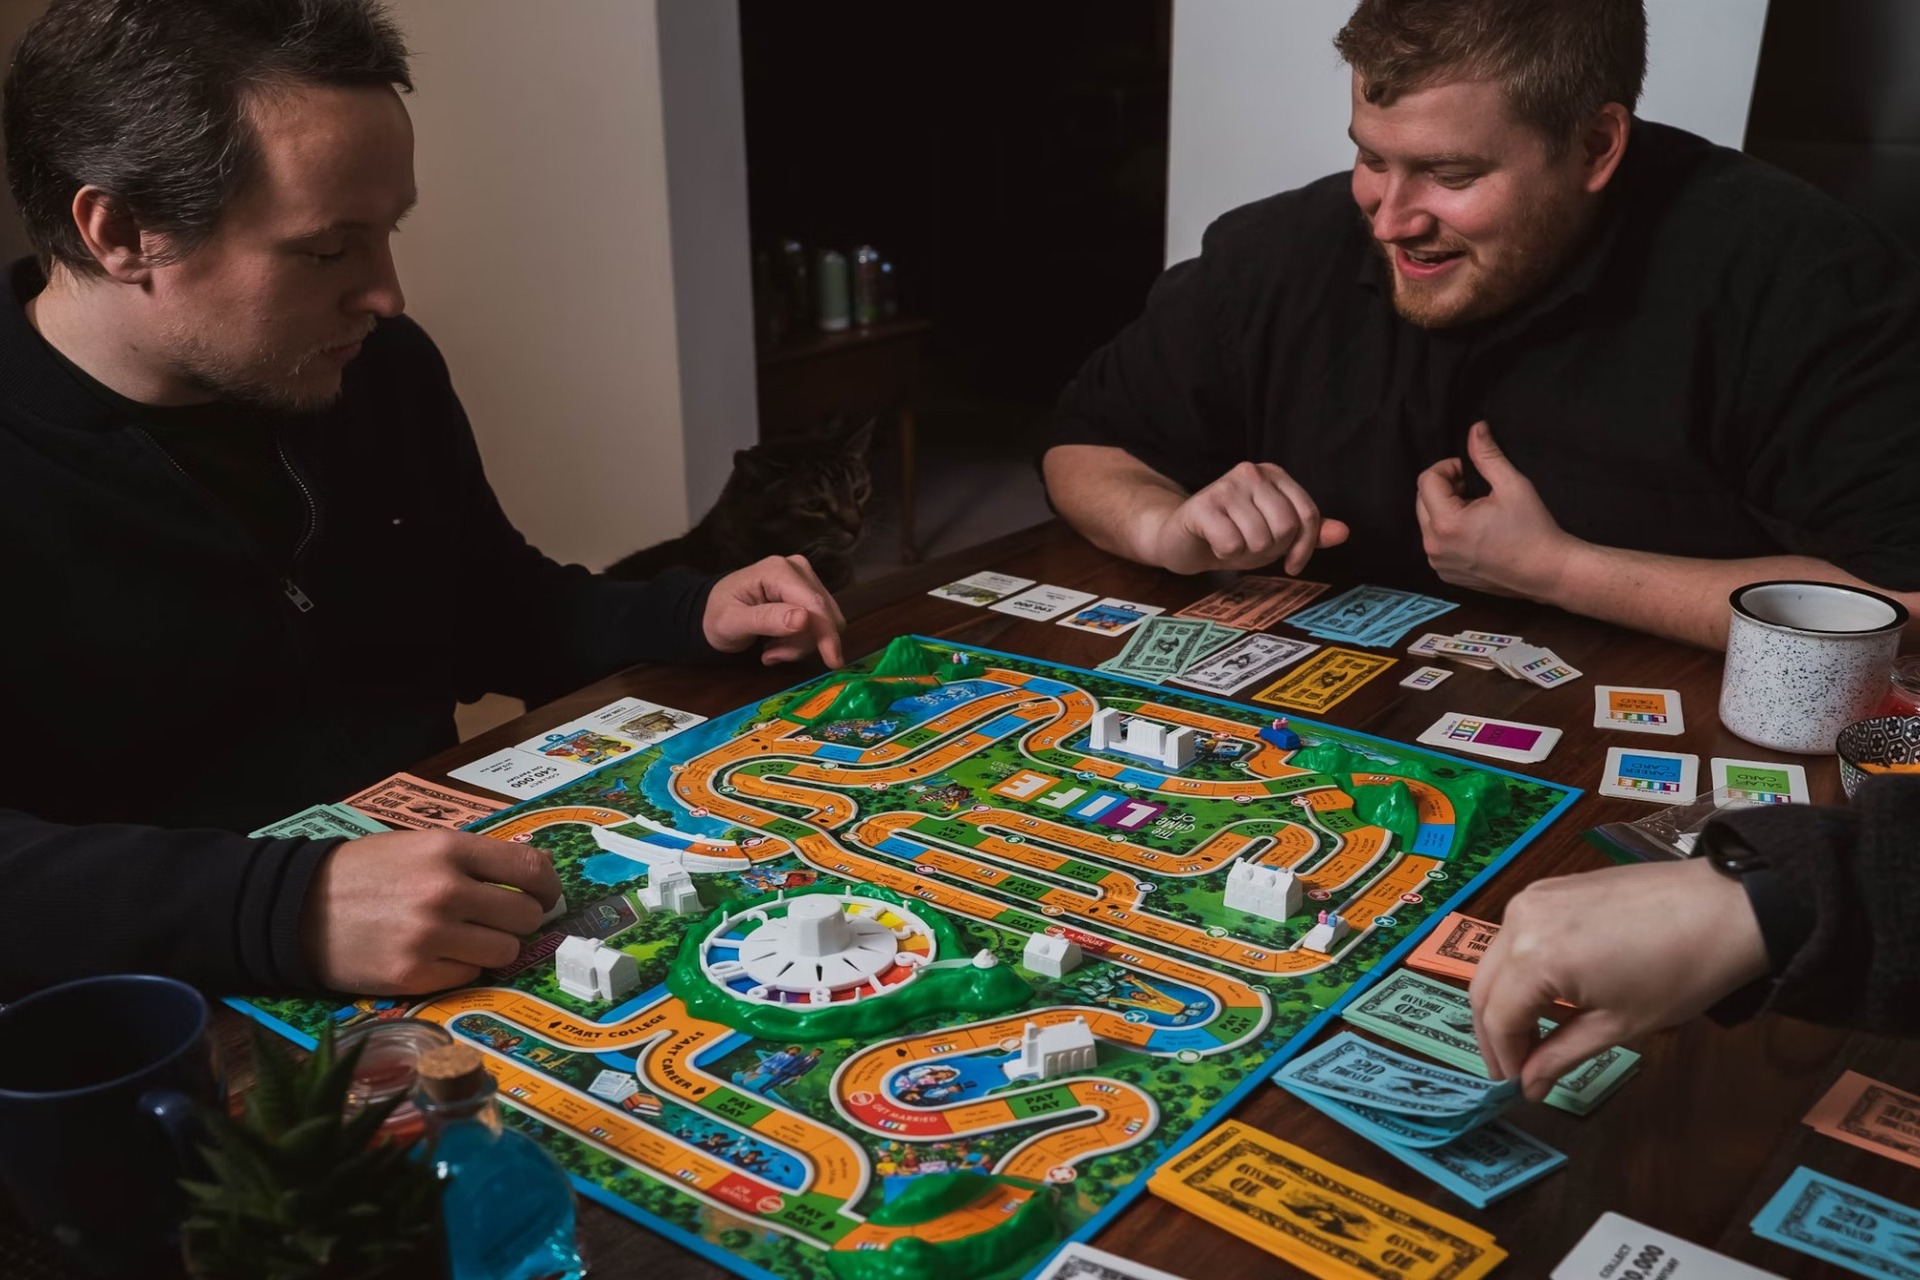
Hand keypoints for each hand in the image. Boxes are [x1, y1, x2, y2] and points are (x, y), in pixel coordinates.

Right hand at [299, 830, 562, 993]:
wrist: (297, 908)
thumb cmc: (367, 873)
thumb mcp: (420, 845)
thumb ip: (475, 857)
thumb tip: (538, 872)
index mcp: (449, 850)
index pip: (530, 868)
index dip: (548, 885)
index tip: (547, 894)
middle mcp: (445, 892)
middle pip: (525, 915)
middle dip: (520, 919)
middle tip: (501, 920)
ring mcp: (430, 937)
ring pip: (505, 951)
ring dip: (494, 947)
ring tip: (467, 938)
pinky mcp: (413, 975)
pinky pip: (470, 976)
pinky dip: (462, 968)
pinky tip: (437, 955)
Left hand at [704, 554, 845, 666]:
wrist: (712, 610)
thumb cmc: (717, 616)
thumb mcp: (732, 623)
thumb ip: (767, 620)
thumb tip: (804, 618)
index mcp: (778, 571)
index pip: (814, 604)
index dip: (827, 635)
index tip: (833, 663)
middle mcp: (798, 568)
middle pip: (823, 614)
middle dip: (802, 642)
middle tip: (771, 654)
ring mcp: (806, 577)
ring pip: (825, 621)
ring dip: (799, 644)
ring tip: (770, 648)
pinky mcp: (809, 590)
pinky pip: (819, 623)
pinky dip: (800, 639)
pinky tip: (778, 641)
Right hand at [1138, 461, 1349, 574]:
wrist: (1181, 538)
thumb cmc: (1232, 533)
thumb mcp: (1275, 534)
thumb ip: (1309, 533)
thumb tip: (1344, 532)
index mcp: (1274, 474)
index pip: (1308, 514)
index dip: (1305, 547)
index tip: (1293, 564)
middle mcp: (1251, 473)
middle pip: (1285, 527)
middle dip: (1270, 550)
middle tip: (1251, 548)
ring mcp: (1225, 486)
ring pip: (1260, 538)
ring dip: (1246, 554)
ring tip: (1231, 544)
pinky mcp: (1203, 505)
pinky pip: (1232, 544)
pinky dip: (1225, 554)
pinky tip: (1215, 544)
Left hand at [1415, 421, 1578, 597]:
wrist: (1546, 572)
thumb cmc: (1533, 529)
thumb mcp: (1512, 485)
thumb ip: (1487, 455)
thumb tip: (1476, 428)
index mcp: (1446, 523)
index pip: (1427, 480)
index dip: (1448, 467)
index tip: (1470, 471)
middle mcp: (1434, 546)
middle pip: (1422, 499)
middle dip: (1444, 487)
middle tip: (1474, 489)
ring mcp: (1438, 562)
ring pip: (1427, 521)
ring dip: (1446, 509)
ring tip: (1477, 511)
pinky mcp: (1445, 573)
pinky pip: (1436, 542)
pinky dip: (1449, 531)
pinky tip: (1476, 532)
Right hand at [1469, 859, 1770, 1100]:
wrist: (1725, 907)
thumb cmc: (1679, 973)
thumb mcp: (1619, 1025)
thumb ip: (1562, 1055)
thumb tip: (1530, 1087)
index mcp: (1535, 959)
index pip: (1498, 1019)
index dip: (1505, 1059)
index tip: (1518, 1087)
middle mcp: (1518, 922)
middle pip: (1483, 988)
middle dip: (1494, 1034)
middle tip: (1515, 1069)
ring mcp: (1530, 899)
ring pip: (1494, 961)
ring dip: (1504, 1001)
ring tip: (1531, 1035)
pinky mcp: (1547, 888)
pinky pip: (1514, 935)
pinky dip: (1519, 969)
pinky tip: (1545, 993)